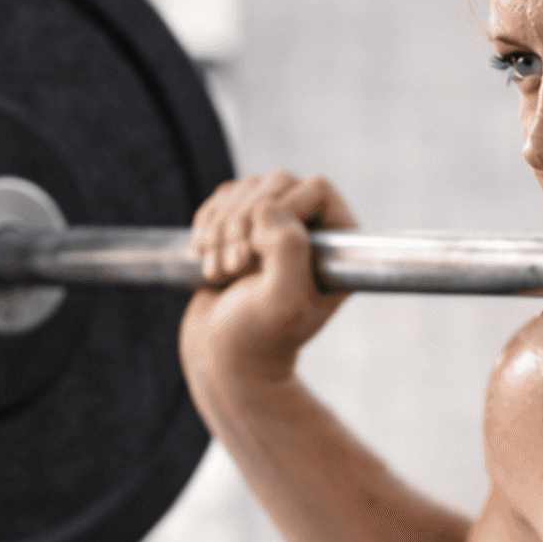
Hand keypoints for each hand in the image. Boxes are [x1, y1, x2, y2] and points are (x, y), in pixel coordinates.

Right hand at [178, 171, 353, 403]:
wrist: (220, 359)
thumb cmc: (256, 339)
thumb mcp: (281, 301)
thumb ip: (288, 250)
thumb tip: (268, 205)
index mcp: (337, 250)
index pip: (316, 188)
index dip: (282, 208)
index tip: (257, 252)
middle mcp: (312, 234)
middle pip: (278, 182)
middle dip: (244, 220)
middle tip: (235, 266)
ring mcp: (276, 229)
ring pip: (247, 188)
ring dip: (222, 227)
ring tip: (220, 271)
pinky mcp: (242, 228)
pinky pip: (224, 198)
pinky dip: (207, 223)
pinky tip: (205, 257)